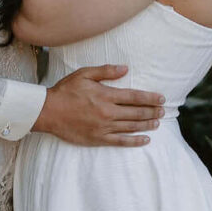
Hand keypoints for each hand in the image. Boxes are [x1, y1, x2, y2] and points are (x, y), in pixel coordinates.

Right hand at [35, 64, 164, 146]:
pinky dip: (135, 140)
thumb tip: (126, 68)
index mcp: (106, 95)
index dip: (150, 98)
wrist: (48, 111)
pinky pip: (121, 141)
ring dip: (146, 124)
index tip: (161, 98)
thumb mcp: (84, 74)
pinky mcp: (98, 138)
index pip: (134, 96)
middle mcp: (108, 112)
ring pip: (131, 126)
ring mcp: (104, 127)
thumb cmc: (65, 91)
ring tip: (157, 123)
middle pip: (136, 112)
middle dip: (152, 111)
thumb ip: (106, 71)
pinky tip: (145, 139)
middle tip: (163, 111)